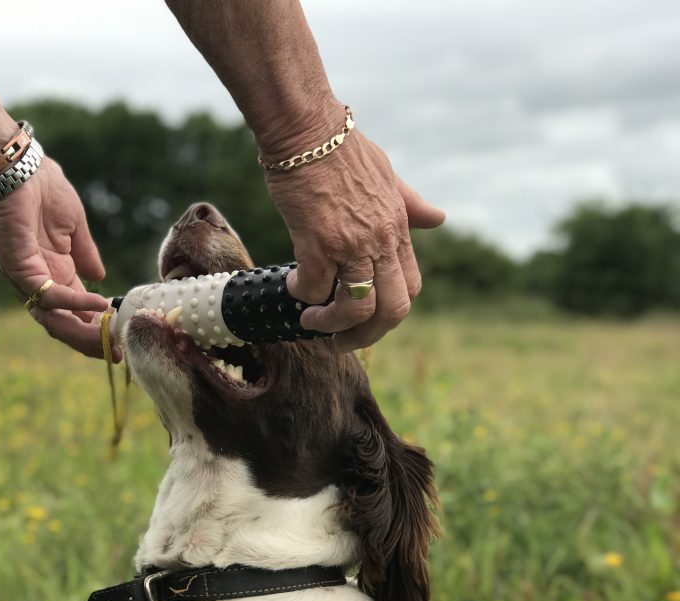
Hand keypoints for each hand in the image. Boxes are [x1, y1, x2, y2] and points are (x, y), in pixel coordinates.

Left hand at [0, 159, 110, 358]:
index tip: (121, 341)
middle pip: (62, 325)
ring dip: (83, 331)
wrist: (18, 165)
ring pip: (53, 319)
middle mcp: (39, 281)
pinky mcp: (19, 267)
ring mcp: (27, 277)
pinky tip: (100, 304)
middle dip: (90, 342)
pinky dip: (75, 303)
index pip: (73, 312)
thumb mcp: (75, 227)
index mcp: (53, 272)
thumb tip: (100, 278)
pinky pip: (49, 295)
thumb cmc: (44, 188)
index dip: (96, 328)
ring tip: (110, 339)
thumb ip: (86, 254)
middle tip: (117, 354)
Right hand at [266, 122, 444, 349]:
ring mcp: (352, 244)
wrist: (308, 130)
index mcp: (398, 229)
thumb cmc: (341, 149)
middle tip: (340, 342)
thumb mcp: (387, 175)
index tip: (366, 316)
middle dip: (366, 336)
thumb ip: (409, 203)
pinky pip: (313, 288)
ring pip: (355, 308)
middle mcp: (380, 241)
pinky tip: (291, 285)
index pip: (410, 287)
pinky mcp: (318, 242)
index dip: (390, 312)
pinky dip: (301, 296)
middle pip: (391, 310)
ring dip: (330, 325)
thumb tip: (438, 218)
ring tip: (310, 322)